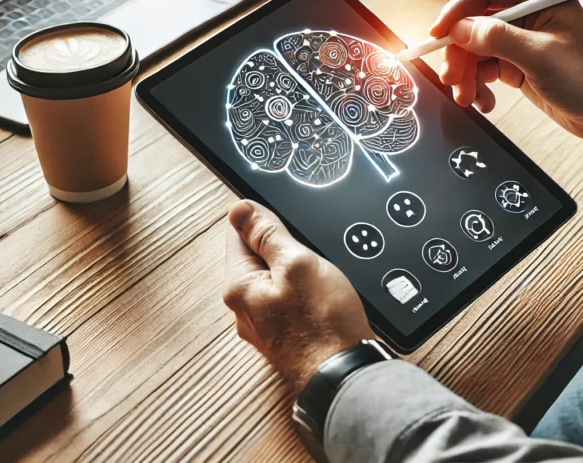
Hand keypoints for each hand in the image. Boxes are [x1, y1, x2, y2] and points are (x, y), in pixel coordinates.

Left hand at [223, 200, 374, 390]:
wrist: (345, 374)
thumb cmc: (323, 324)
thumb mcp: (297, 263)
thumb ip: (267, 234)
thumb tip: (240, 209)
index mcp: (238, 287)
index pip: (238, 234)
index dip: (264, 220)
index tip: (287, 224)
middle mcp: (244, 309)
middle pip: (256, 258)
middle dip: (282, 249)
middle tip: (308, 257)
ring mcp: (264, 325)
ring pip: (274, 280)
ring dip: (294, 272)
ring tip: (317, 279)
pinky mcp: (284, 335)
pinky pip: (287, 300)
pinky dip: (302, 293)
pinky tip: (320, 298)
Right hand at [431, 0, 582, 142]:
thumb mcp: (541, 56)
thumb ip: (498, 39)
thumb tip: (459, 29)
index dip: (456, 12)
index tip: (437, 34)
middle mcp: (528, 12)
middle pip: (473, 25)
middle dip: (460, 54)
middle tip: (454, 80)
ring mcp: (521, 39)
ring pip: (474, 50)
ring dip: (466, 75)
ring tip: (469, 98)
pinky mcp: (517, 63)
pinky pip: (484, 69)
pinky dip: (478, 86)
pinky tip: (484, 102)